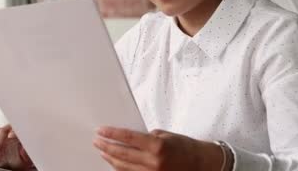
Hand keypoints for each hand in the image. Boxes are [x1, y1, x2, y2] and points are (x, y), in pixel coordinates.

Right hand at [0, 124, 33, 169]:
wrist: (13, 164)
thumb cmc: (21, 159)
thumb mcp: (26, 158)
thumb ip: (26, 153)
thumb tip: (24, 149)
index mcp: (20, 135)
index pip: (17, 129)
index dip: (14, 132)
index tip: (10, 137)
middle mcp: (9, 132)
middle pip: (3, 131)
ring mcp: (0, 134)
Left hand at [93, 127, 223, 170]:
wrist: (200, 164)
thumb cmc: (184, 147)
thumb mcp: (165, 135)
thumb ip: (146, 137)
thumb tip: (127, 138)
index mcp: (157, 146)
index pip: (127, 138)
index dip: (112, 133)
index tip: (101, 130)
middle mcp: (153, 162)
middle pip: (122, 154)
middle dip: (106, 147)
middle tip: (97, 141)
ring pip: (123, 167)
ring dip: (111, 158)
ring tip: (103, 151)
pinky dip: (121, 169)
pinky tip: (115, 163)